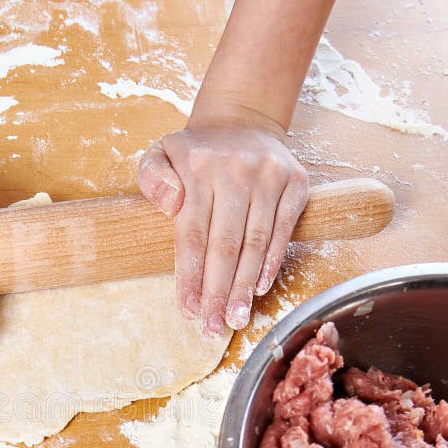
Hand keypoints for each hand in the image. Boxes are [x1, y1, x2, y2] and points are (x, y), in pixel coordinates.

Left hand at [138, 109, 308, 332]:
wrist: (242, 120)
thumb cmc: (195, 152)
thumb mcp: (161, 153)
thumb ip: (152, 178)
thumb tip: (170, 205)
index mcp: (197, 168)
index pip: (192, 235)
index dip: (191, 277)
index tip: (188, 310)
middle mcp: (234, 171)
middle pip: (225, 245)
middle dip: (217, 292)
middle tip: (212, 327)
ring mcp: (269, 177)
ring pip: (256, 243)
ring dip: (244, 286)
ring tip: (235, 319)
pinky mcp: (295, 183)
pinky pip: (283, 230)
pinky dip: (272, 262)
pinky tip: (259, 289)